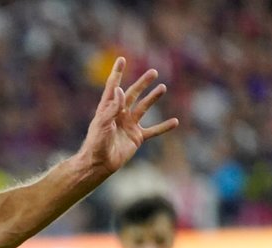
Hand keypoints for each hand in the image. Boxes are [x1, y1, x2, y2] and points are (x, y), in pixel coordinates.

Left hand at [81, 57, 177, 174]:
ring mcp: (129, 125)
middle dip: (142, 83)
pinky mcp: (136, 137)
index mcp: (108, 108)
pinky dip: (164, 127)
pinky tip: (175, 122)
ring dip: (153, 98)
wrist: (99, 164)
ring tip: (162, 88)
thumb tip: (120, 89)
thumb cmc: (96, 144)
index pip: (113, 87)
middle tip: (153, 72)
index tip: (121, 59)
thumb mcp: (102, 124)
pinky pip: (153, 131)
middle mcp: (119, 114)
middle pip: (132, 94)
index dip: (117, 73)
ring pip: (144, 108)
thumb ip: (112, 107)